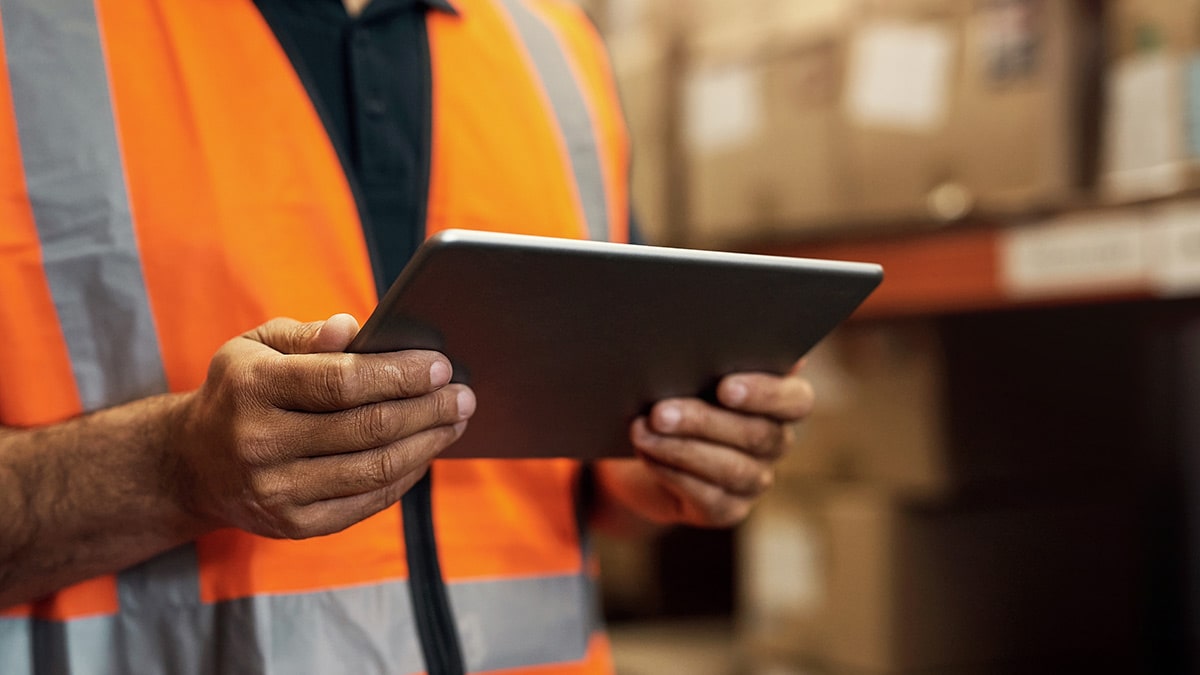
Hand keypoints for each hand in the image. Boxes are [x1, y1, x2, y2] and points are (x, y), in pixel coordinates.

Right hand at [171, 314, 473, 538]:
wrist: (193, 465)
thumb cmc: (241, 391)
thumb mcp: (256, 347)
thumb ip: (307, 334)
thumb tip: (353, 328)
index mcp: (252, 388)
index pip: (342, 382)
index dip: (398, 374)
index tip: (440, 365)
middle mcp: (260, 443)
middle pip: (367, 427)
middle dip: (427, 408)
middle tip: (463, 394)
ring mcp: (276, 491)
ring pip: (375, 468)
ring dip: (428, 443)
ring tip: (456, 420)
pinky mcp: (295, 524)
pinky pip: (368, 501)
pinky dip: (407, 475)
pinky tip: (426, 452)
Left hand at [598, 361, 812, 529]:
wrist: (641, 450)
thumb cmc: (673, 395)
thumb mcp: (689, 373)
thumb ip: (712, 358)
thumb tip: (724, 332)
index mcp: (778, 403)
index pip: (795, 400)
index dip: (767, 394)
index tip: (726, 387)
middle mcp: (774, 442)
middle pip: (756, 434)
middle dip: (703, 420)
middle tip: (660, 410)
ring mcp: (753, 480)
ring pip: (730, 467)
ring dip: (681, 448)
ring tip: (643, 431)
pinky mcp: (726, 510)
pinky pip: (707, 496)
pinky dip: (672, 472)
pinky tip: (647, 454)